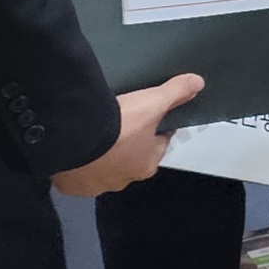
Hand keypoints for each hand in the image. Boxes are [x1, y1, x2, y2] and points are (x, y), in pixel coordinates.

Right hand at [52, 73, 203, 194]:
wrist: (74, 137)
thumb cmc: (119, 124)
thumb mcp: (151, 103)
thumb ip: (175, 92)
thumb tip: (198, 82)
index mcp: (147, 164)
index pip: (157, 144)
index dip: (153, 128)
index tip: (145, 116)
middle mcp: (124, 179)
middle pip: (130, 158)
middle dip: (126, 144)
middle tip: (115, 122)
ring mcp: (96, 184)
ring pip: (102, 168)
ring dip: (100, 156)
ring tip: (91, 134)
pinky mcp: (71, 185)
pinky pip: (77, 175)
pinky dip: (77, 164)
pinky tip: (73, 148)